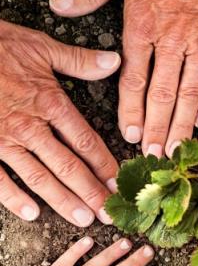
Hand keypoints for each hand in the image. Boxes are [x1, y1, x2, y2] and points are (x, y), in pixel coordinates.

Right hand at [0, 20, 120, 225]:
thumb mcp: (40, 46)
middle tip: (107, 214)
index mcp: (49, 103)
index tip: (118, 184)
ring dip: (62, 201)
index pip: (85, 142)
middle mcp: (30, 126)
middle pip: (67, 166)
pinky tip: (32, 213)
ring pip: (38, 177)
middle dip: (90, 192)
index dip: (105, 165)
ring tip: (82, 219)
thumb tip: (114, 62)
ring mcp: (3, 140)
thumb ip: (79, 60)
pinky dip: (13, 198)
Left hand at [49, 0, 197, 157]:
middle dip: (157, 129)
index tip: (130, 137)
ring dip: (182, 125)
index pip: (134, 80)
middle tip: (154, 156)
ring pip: (190, 93)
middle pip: (162, 95)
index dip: (131, 112)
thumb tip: (60, 5)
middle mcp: (173, 40)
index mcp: (144, 24)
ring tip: (177, 150)